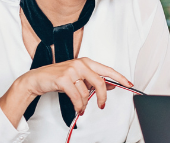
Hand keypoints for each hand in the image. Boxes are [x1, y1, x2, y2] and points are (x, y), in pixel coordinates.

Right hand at [0, 58, 131, 127]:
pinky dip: (78, 105)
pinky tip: (78, 108)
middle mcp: (81, 64)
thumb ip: (94, 81)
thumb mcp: (79, 77)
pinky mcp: (63, 79)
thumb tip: (112, 86)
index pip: (108, 70)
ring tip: (81, 108)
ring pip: (86, 92)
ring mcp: (72, 70)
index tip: (129, 84)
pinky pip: (76, 96)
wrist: (37, 78)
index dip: (120, 77)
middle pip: (100, 82)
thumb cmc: (59, 77)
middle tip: (102, 105)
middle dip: (102, 96)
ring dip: (84, 104)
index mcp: (87, 62)